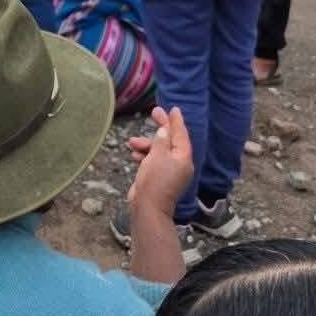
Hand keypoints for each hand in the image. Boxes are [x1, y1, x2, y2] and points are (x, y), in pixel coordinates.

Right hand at [128, 106, 195, 220]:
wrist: (147, 207)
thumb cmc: (154, 180)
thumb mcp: (157, 155)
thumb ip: (161, 140)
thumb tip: (164, 130)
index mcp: (183, 157)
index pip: (181, 134)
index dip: (176, 120)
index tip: (173, 108)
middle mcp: (179, 164)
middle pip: (170, 140)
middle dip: (160, 129)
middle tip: (153, 113)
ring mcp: (169, 172)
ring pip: (159, 151)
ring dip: (146, 144)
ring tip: (131, 142)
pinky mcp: (159, 178)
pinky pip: (153, 161)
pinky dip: (145, 156)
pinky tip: (134, 154)